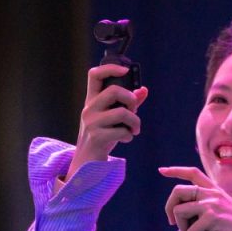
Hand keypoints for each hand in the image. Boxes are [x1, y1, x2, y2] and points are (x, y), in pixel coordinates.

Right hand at [66, 65, 148, 180]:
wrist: (88, 161)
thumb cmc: (103, 136)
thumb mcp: (114, 118)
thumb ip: (128, 104)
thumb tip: (143, 90)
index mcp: (92, 100)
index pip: (95, 75)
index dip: (110, 68)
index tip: (125, 70)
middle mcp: (89, 108)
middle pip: (113, 91)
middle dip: (131, 99)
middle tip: (134, 111)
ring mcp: (91, 123)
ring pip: (122, 113)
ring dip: (135, 122)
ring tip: (134, 129)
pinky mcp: (96, 137)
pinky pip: (122, 131)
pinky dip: (129, 135)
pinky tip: (126, 139)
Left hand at [159, 166, 231, 230]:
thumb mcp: (224, 211)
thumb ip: (207, 208)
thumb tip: (184, 217)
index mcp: (215, 190)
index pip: (192, 172)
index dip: (175, 171)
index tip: (162, 171)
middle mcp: (213, 193)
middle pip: (178, 190)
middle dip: (169, 207)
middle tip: (172, 222)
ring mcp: (213, 204)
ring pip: (180, 211)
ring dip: (180, 229)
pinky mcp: (213, 217)